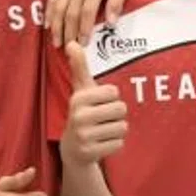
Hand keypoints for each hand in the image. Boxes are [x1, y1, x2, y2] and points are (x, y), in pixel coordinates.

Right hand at [46, 0, 132, 47]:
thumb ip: (116, 3)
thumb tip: (111, 23)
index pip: (87, 11)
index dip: (84, 28)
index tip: (84, 43)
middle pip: (70, 12)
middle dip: (69, 32)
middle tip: (69, 48)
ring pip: (59, 8)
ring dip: (57, 26)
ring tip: (57, 43)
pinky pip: (53, 0)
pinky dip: (49, 14)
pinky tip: (48, 27)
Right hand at [62, 43, 126, 164]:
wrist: (72, 150)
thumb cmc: (82, 114)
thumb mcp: (80, 91)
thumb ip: (79, 66)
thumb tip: (72, 43)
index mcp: (78, 99)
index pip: (114, 92)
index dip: (111, 98)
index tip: (98, 104)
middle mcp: (79, 117)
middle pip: (121, 109)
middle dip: (116, 115)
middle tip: (102, 119)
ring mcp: (84, 136)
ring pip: (123, 127)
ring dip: (116, 130)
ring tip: (102, 131)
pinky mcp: (91, 152)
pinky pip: (119, 143)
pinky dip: (114, 144)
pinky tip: (101, 143)